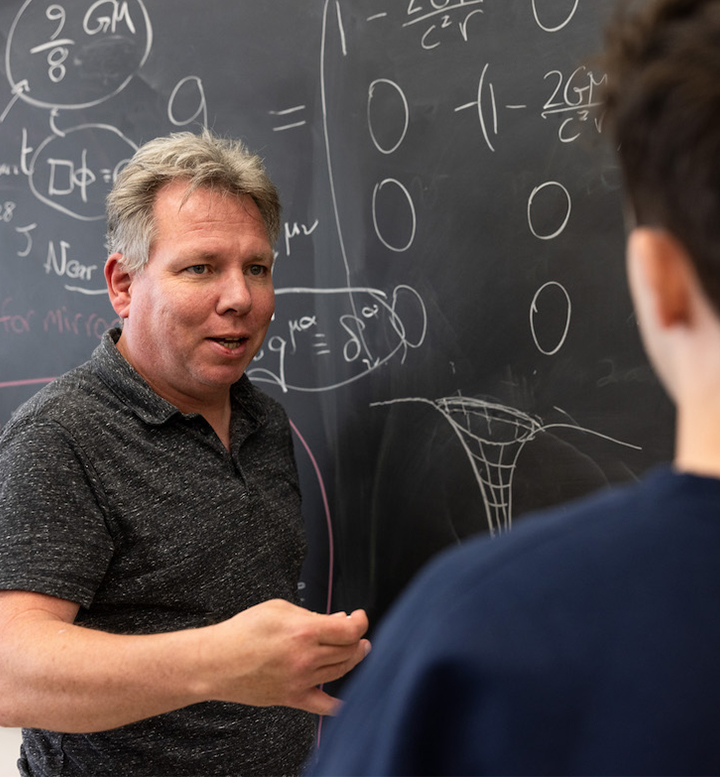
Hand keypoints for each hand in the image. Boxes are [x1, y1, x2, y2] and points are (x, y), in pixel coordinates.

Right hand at [198, 599, 370, 715]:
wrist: (217, 661)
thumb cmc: (243, 631)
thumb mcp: (279, 608)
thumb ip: (311, 615)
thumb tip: (335, 620)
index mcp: (305, 632)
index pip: (350, 631)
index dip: (360, 622)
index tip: (359, 617)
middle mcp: (306, 658)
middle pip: (348, 651)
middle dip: (356, 639)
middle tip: (355, 633)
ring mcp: (300, 681)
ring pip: (340, 672)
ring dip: (353, 660)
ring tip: (356, 650)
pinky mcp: (292, 697)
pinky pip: (322, 706)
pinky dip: (338, 705)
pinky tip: (348, 701)